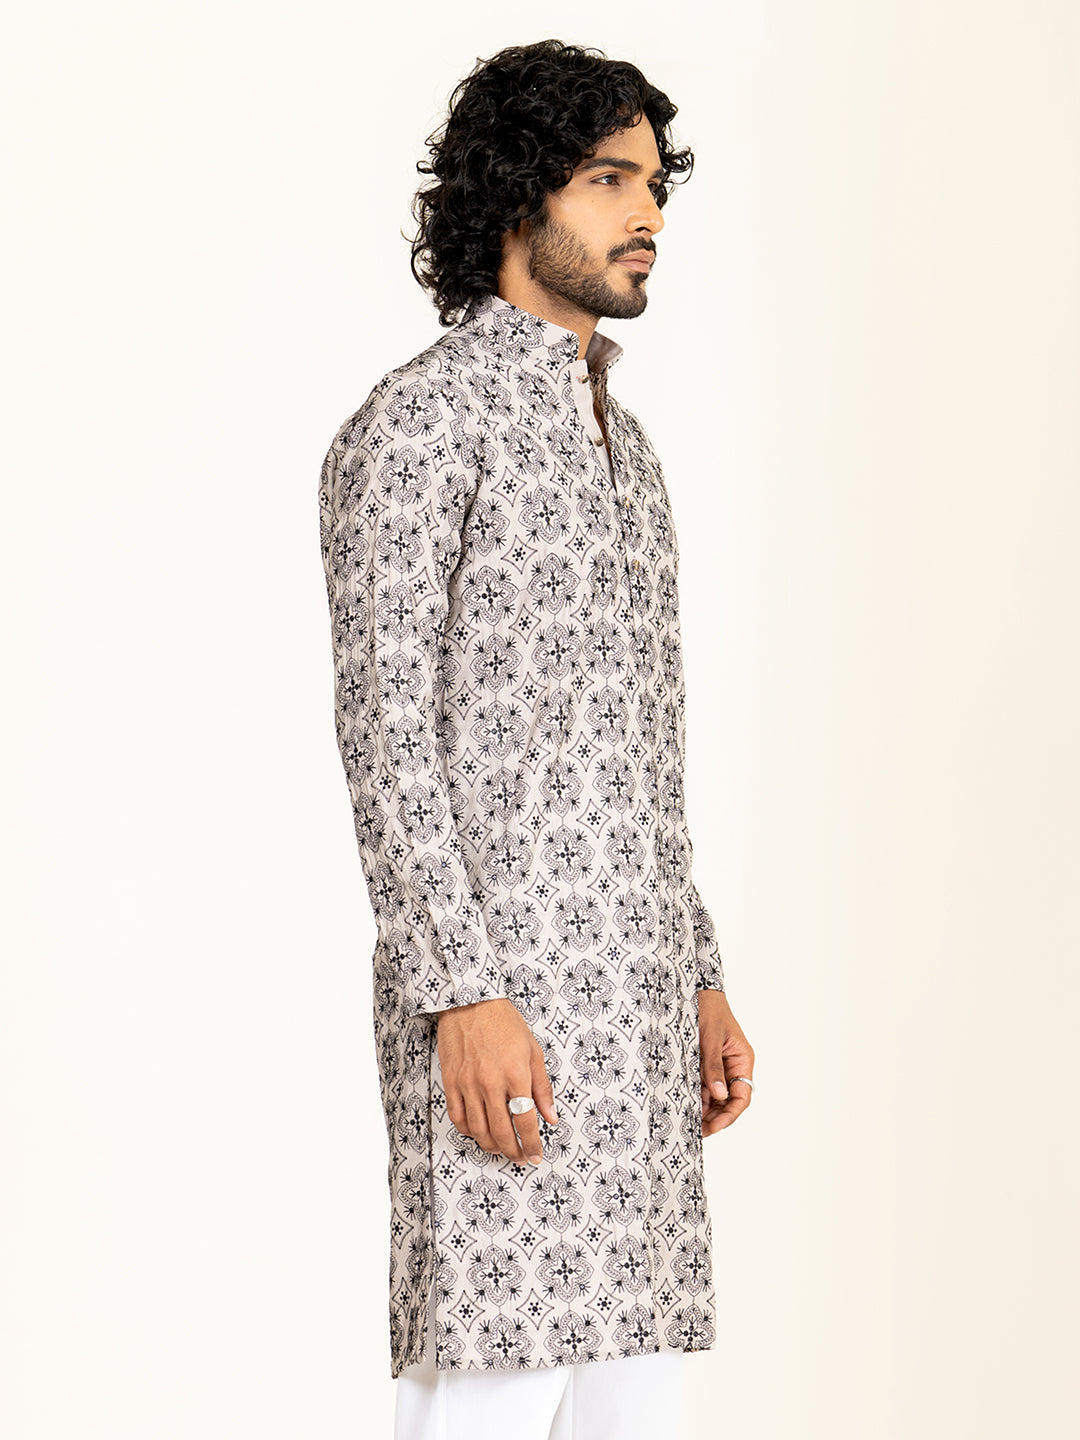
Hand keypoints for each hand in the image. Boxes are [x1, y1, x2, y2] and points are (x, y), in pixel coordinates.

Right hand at [437, 997, 559, 1163]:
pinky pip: (458, 1117)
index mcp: (516, 1073)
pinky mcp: (451, 1081)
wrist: (471, 1001)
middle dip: (513, 1151)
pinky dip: (468, 1131)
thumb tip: (550, 1116)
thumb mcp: (532, 1051)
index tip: (536, 1153)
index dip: (532, 1143)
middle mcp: (491, 1082)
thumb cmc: (504, 1022)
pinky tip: (478, 1133)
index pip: (525, 1120)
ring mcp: (468, 1083)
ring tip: (501, 1149)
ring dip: (491, 1146)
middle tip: (520, 1157)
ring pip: (478, 1129)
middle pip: (501, 1131)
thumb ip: (542, 1087)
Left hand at [698, 989, 754, 1135]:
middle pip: (729, 1101)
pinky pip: (703, 1085)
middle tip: (697, 1131)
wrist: (695, 991)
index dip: (729, 1114)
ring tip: (689, 1123)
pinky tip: (685, 1106)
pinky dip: (696, 1097)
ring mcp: (719, 1066)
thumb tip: (720, 1096)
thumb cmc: (708, 1008)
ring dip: (704, 1110)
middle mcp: (733, 1066)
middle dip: (715, 1117)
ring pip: (715, 1096)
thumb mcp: (709, 1038)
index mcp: (742, 1060)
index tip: (713, 1126)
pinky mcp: (704, 1064)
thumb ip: (713, 1067)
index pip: (742, 1096)